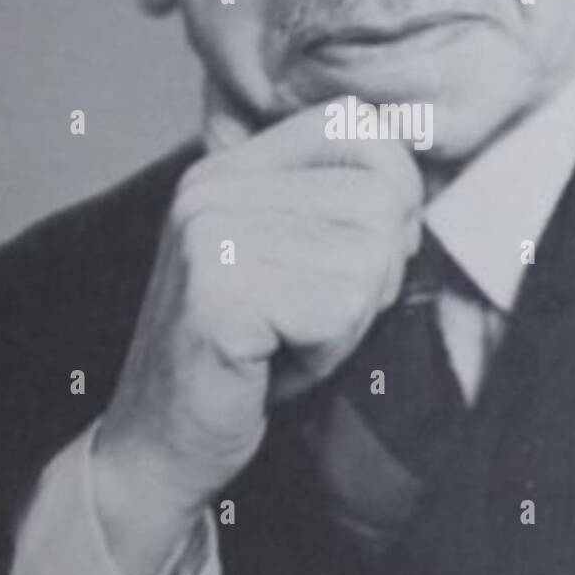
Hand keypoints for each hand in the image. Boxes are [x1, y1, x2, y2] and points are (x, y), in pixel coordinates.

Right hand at [91, 104, 422, 574]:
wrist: (158, 449)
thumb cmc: (248, 360)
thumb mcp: (295, 262)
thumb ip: (340, 208)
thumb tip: (416, 185)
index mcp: (228, 169)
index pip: (354, 125)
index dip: (395, 188)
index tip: (369, 251)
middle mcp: (211, 188)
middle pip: (379, 196)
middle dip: (373, 275)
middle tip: (312, 317)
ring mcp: (208, 236)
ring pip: (369, 258)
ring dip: (348, 320)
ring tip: (288, 340)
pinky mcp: (218, 295)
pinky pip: (340, 309)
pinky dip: (327, 352)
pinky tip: (275, 365)